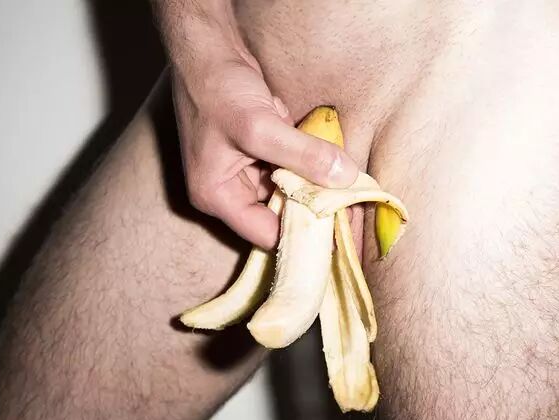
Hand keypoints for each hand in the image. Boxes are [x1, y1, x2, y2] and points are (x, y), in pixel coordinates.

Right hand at [166, 34, 357, 248]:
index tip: (338, 225)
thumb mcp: (259, 125)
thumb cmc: (216, 87)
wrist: (209, 47)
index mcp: (216, 197)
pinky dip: (309, 164)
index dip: (301, 231)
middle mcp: (229, 191)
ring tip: (344, 180)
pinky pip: (291, 169)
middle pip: (279, 215)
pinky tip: (330, 159)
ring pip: (289, 190)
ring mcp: (245, 171)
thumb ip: (302, 154)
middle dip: (311, 207)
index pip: (265, 234)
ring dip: (313, 183)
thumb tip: (346, 177)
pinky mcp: (260, 153)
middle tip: (349, 203)